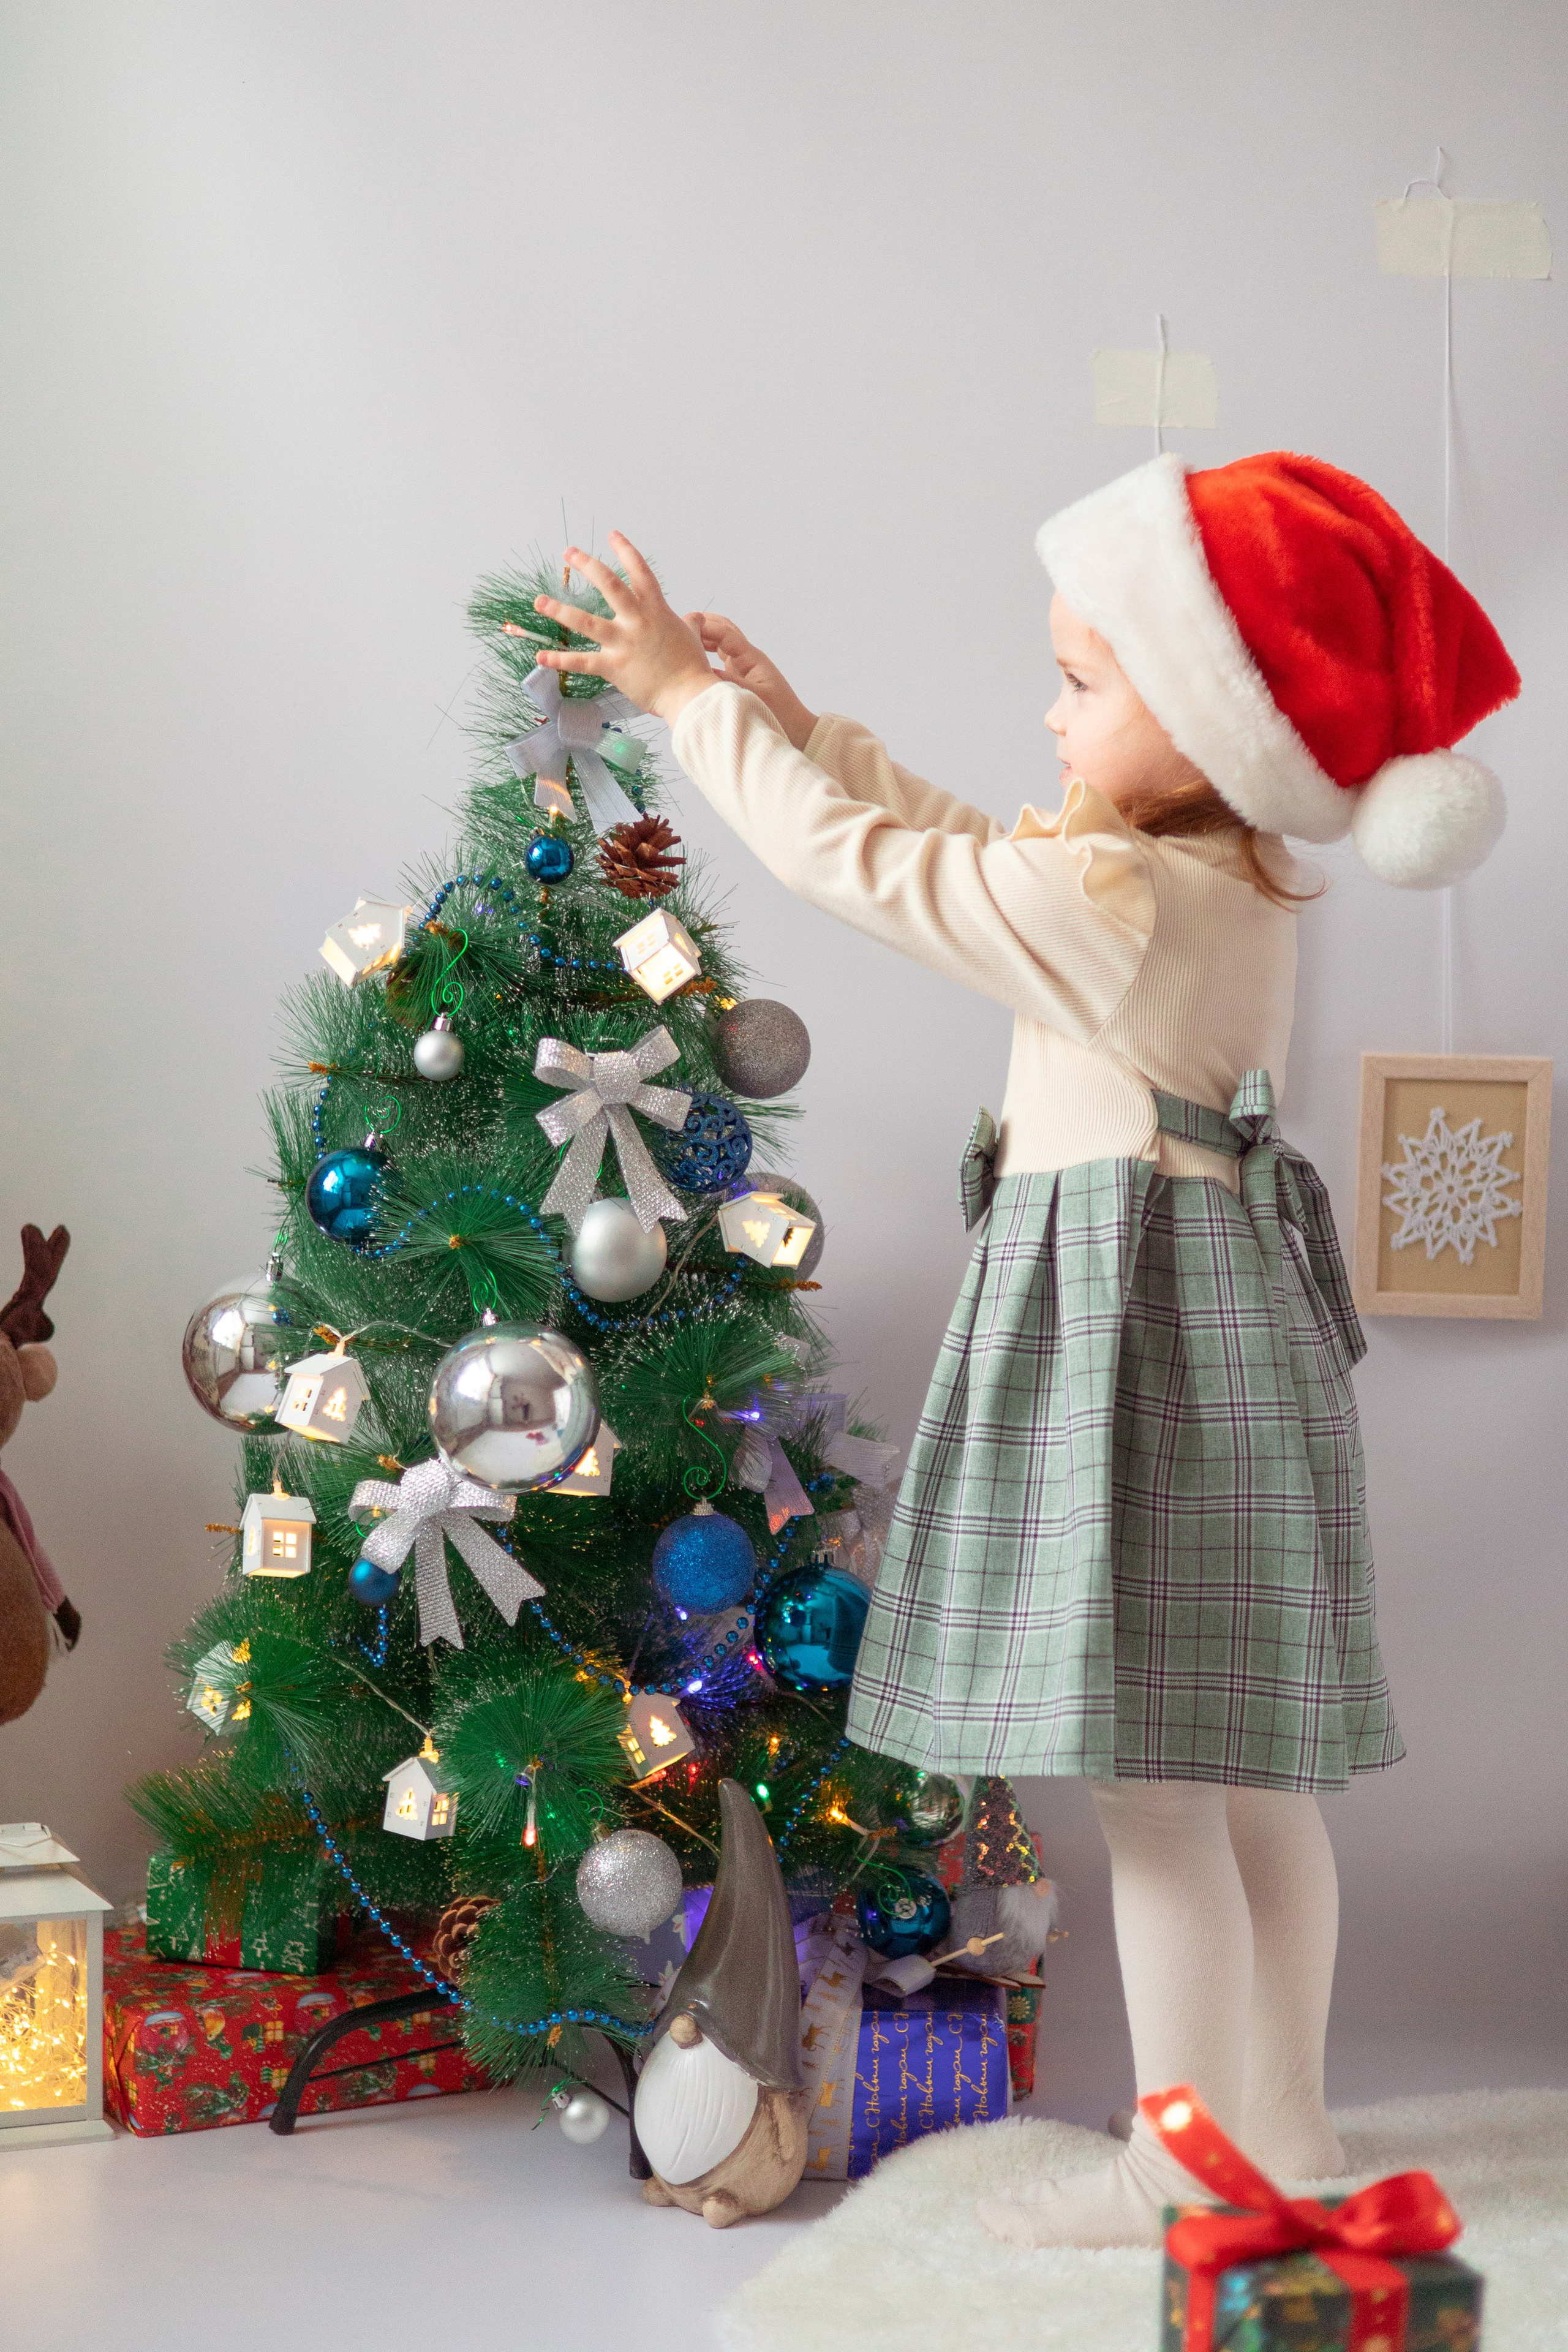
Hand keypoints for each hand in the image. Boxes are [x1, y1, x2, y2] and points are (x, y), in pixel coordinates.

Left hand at [533, 536, 716, 725]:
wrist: (689, 694)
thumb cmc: (691, 666)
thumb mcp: (693, 636)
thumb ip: (690, 623)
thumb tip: (694, 617)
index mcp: (656, 609)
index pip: (640, 571)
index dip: (625, 550)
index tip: (612, 535)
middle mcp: (637, 621)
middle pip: (609, 584)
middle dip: (587, 565)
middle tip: (569, 552)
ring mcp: (623, 643)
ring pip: (585, 621)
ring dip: (559, 610)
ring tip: (539, 601)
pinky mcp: (613, 667)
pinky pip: (581, 662)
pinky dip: (559, 660)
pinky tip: (540, 656)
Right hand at [682, 613, 818, 750]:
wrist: (798, 732)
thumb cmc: (781, 715)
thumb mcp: (752, 697)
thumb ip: (726, 682)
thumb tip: (700, 672)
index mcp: (751, 658)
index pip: (724, 632)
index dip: (705, 626)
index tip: (684, 627)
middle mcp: (747, 659)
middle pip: (722, 632)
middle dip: (702, 626)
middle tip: (678, 626)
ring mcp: (742, 668)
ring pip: (720, 645)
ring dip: (703, 640)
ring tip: (681, 640)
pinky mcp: (739, 679)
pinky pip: (719, 660)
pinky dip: (706, 655)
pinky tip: (692, 659)